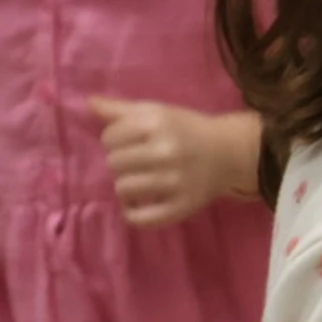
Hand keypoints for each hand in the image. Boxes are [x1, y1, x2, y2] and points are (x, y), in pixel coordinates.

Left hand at [90, 99, 254, 226]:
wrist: (230, 153)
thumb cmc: (187, 130)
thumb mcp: (157, 113)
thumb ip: (121, 110)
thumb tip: (89, 103)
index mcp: (157, 124)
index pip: (110, 137)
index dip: (116, 140)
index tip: (131, 143)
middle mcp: (166, 151)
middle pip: (114, 163)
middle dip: (122, 163)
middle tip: (138, 163)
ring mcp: (176, 181)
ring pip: (124, 189)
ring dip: (126, 187)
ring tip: (139, 183)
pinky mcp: (184, 206)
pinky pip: (143, 218)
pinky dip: (133, 214)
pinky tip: (137, 206)